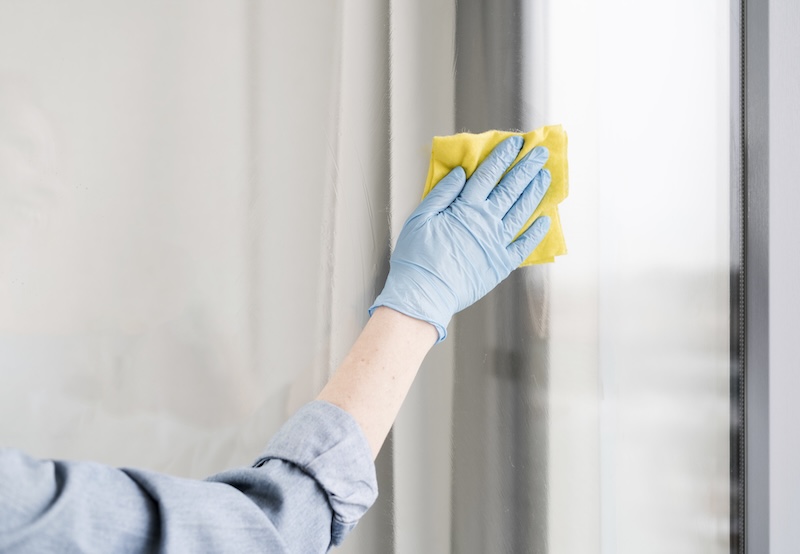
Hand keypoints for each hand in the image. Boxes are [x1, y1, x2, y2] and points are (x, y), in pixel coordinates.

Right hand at [370, 136, 551, 341]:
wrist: (424, 294)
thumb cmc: (416, 257)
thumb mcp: (420, 218)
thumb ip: (442, 193)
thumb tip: (461, 173)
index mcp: (465, 208)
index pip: (488, 175)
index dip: (503, 156)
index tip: (515, 143)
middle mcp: (486, 222)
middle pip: (511, 189)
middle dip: (527, 168)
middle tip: (540, 153)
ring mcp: (497, 243)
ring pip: (522, 212)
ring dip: (535, 193)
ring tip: (545, 177)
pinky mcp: (501, 264)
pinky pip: (523, 245)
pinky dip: (535, 232)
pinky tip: (545, 220)